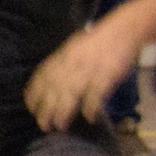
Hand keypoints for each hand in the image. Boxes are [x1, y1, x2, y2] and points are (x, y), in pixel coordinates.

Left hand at [25, 17, 143, 131]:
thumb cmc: (98, 41)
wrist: (124, 29)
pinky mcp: (107, 74)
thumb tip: (50, 82)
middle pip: (54, 88)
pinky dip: (91, 107)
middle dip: (46, 108)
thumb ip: (62, 63)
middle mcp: (72, 63)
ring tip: (59, 126)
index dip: (34, 92)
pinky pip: (96, 93)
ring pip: (71, 93)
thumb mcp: (74, 47)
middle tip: (43, 125)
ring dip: (63, 111)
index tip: (31, 107)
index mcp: (63, 55)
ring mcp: (90, 69)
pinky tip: (88, 118)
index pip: (42, 76)